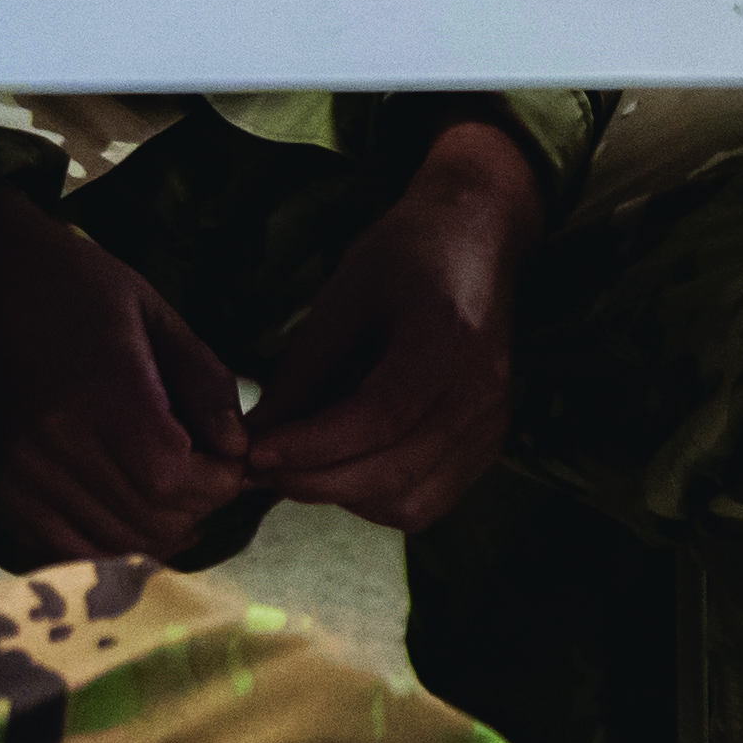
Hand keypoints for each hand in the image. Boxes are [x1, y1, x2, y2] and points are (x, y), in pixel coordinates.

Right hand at [0, 185, 263, 565]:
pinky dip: (109, 542)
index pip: (171, 478)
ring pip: (111, 543)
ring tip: (176, 493)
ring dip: (159, 530)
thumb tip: (238, 449)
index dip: (217, 482)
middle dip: (197, 508)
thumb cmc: (85, 288)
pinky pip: (65, 548)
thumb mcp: (160, 317)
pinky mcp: (0, 488)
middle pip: (146, 520)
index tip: (233, 460)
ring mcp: (21, 473)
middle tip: (210, 476)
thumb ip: (205, 385)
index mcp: (101, 393)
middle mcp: (54, 443)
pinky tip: (131, 509)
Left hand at [240, 118, 542, 531]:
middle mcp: (482, 393)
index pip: (377, 420)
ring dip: (343, 496)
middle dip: (313, 481)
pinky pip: (427, 501)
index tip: (252, 454)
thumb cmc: (408, 253)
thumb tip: (250, 439)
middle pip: (393, 472)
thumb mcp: (343, 296)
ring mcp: (492, 424)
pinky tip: (344, 467)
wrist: (479, 239)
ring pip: (409, 503)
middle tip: (258, 470)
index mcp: (449, 342)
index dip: (310, 447)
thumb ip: (301, 372)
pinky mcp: (488, 444)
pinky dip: (376, 499)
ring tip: (299, 466)